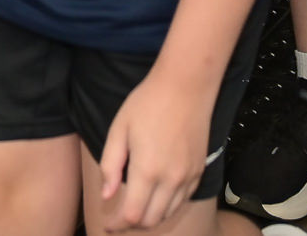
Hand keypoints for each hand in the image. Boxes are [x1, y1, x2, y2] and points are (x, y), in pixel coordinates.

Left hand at [98, 65, 212, 228]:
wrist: (186, 86)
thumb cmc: (148, 103)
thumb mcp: (119, 130)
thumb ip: (110, 166)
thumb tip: (106, 196)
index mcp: (147, 170)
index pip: (132, 216)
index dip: (117, 225)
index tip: (108, 224)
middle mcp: (171, 179)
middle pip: (151, 220)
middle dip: (132, 224)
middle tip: (120, 217)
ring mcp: (188, 176)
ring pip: (169, 213)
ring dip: (151, 217)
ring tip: (137, 209)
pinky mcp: (199, 170)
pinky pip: (183, 200)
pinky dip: (168, 206)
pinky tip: (157, 196)